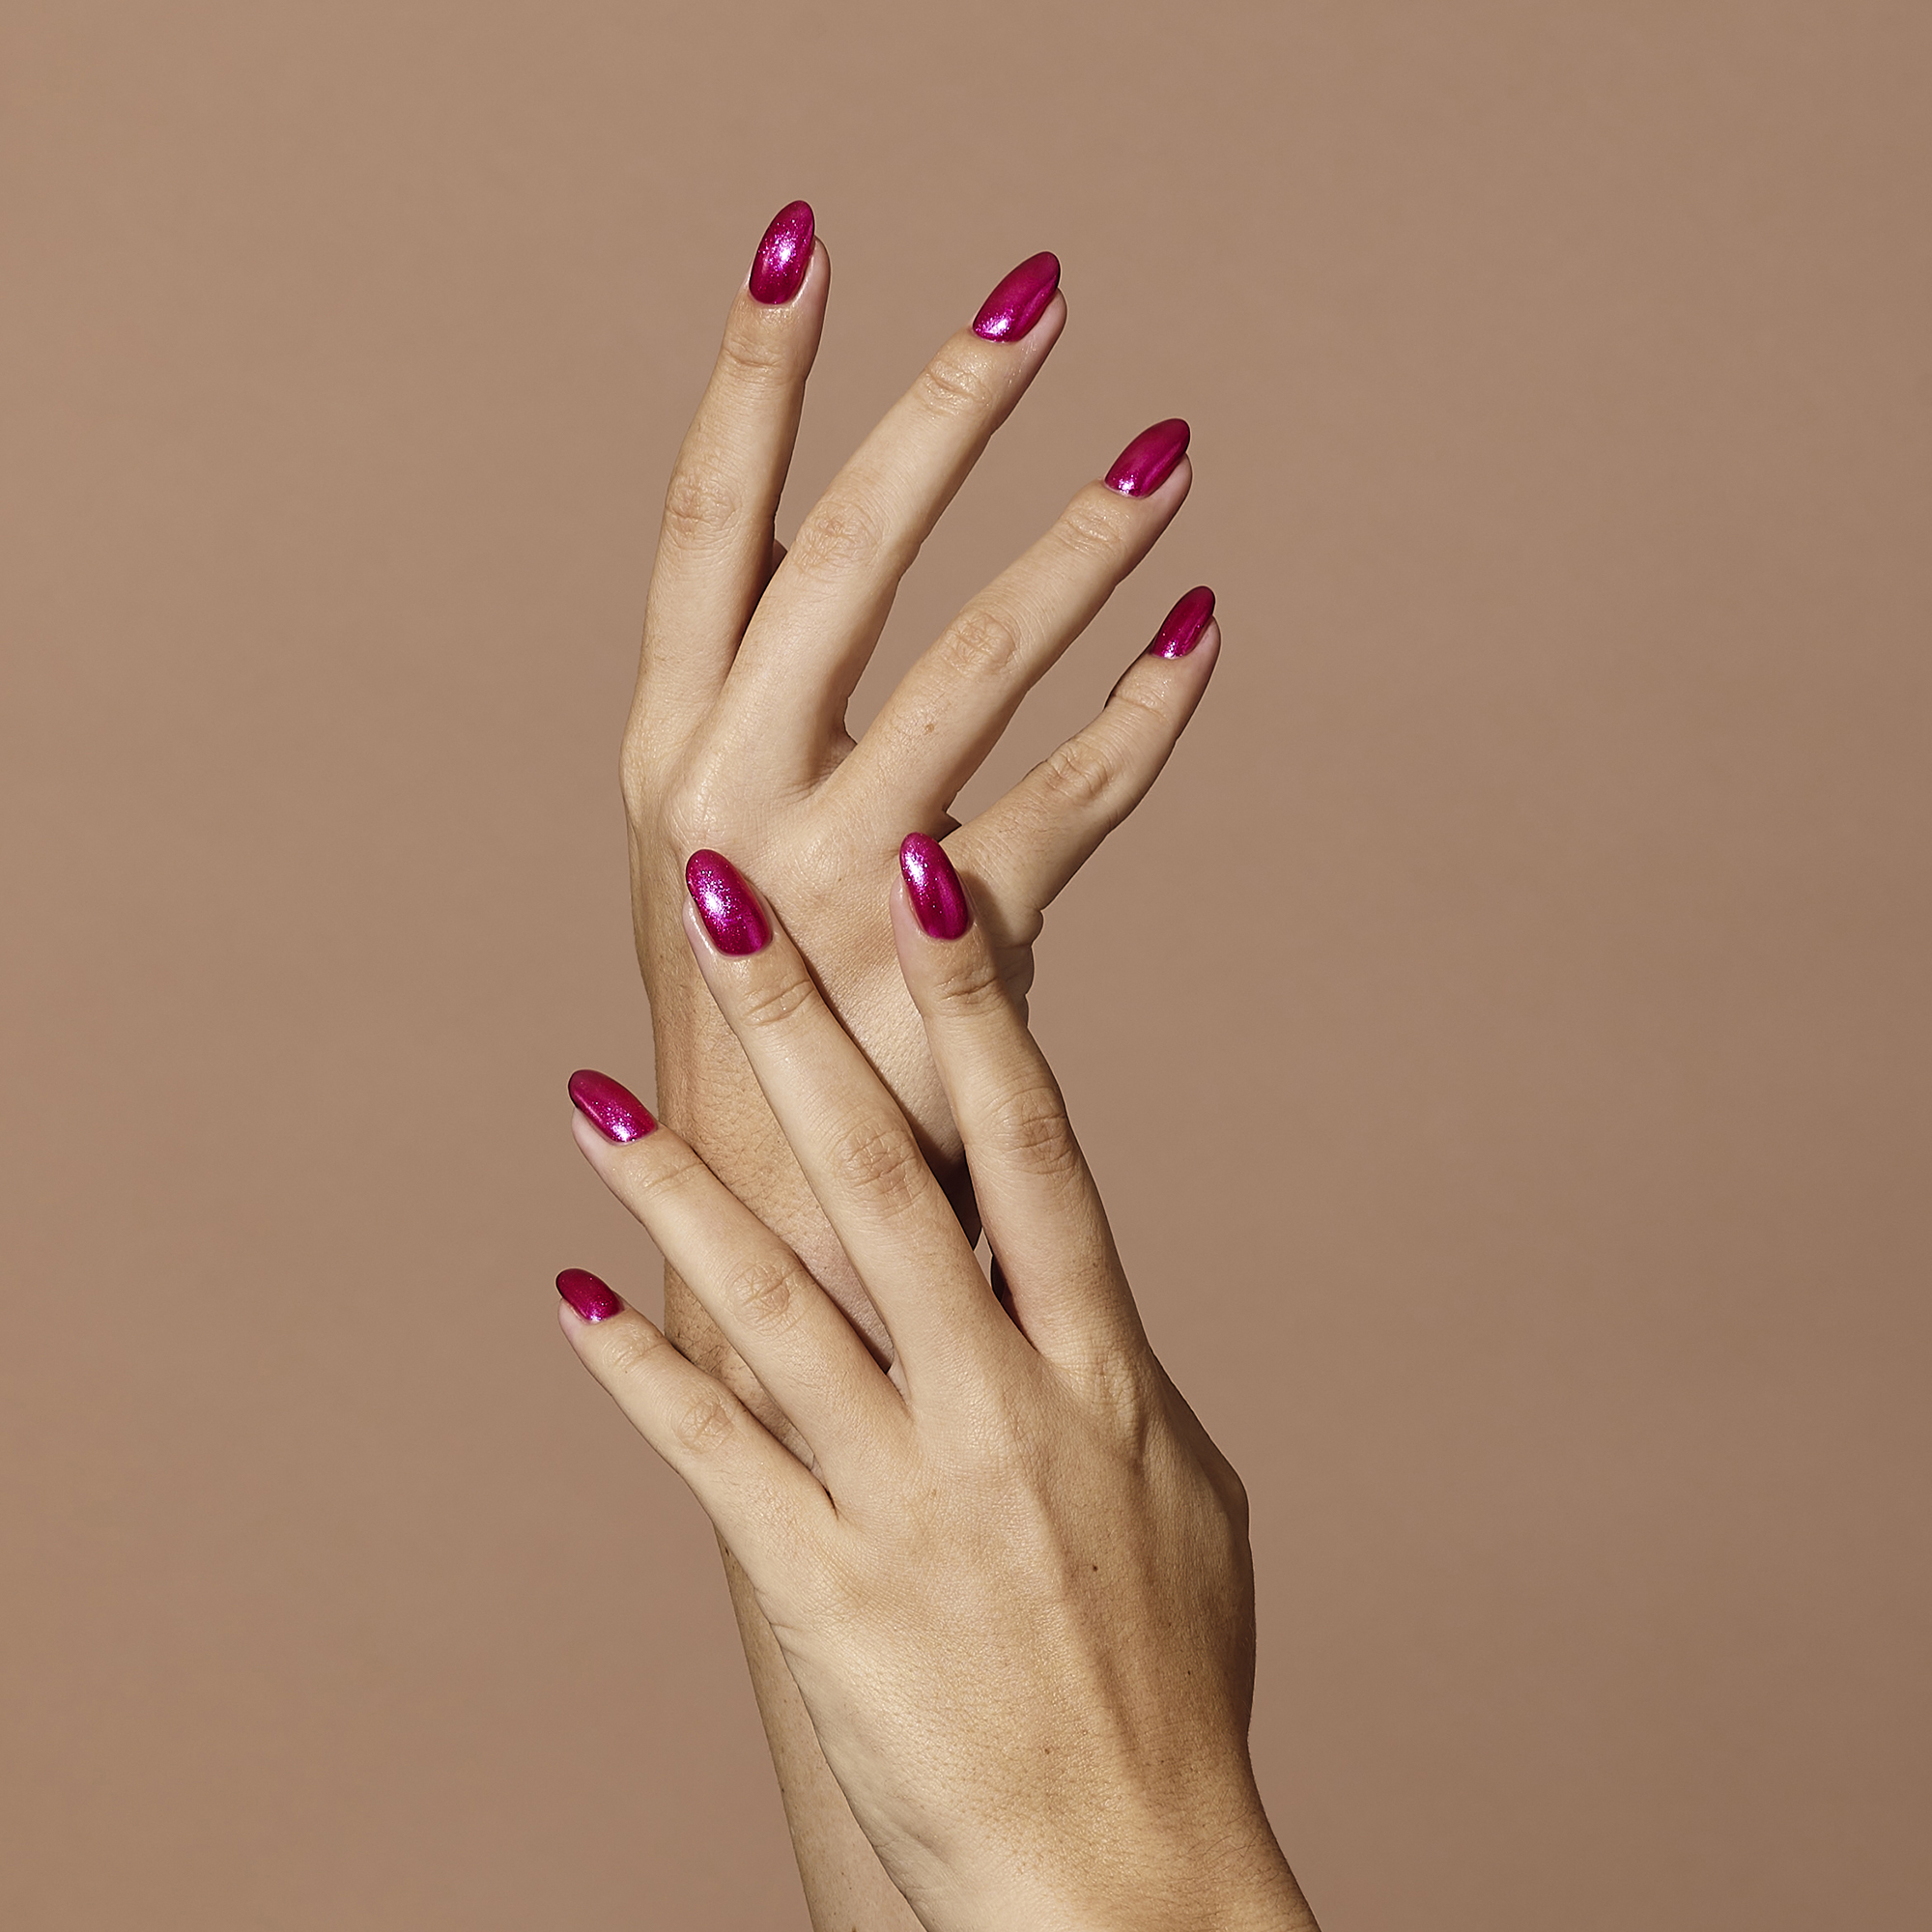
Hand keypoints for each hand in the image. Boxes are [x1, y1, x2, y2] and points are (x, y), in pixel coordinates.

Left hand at [558, 843, 1313, 1931]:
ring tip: (592, 1090)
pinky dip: (640, 1374)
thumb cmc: (1170, 1671)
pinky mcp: (819, 1592)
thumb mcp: (1181, 1489)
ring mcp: (905, 1501)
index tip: (928, 878)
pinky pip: (715, 1461)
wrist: (1123, 1877)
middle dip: (803, 1030)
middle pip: (886, 1184)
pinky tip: (568, 1294)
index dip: (976, 1006)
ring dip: (677, 1191)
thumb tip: (1068, 1258)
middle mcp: (1000, 1412)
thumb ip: (1112, 1357)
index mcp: (1100, 1373)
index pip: (1033, 1150)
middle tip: (727, 901)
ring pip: (777, 1307)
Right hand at [624, 200, 1217, 1387]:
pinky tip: (1206, 634)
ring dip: (1082, 547)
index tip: (806, 238)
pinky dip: (1149, 713)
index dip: (753, 376)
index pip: (707, 524)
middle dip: (942, 413)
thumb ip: (772, 700)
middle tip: (1041, 294)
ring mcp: (832, 881)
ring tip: (1169, 450)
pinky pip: (1074, 803)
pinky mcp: (945, 960)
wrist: (762, 1235)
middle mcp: (727, 797)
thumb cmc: (754, 1023)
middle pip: (847, 557)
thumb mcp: (717, 851)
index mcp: (665, 752)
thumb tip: (851, 521)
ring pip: (979, 664)